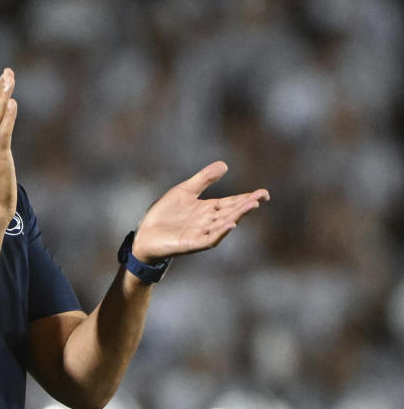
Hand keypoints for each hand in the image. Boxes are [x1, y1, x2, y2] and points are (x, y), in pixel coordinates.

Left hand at [131, 161, 268, 262]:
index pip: (230, 202)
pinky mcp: (192, 243)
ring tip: (251, 205)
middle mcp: (208, 222)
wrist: (145, 235)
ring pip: (224, 224)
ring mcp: (201, 233)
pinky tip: (230, 224)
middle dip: (246, 204)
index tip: (263, 192)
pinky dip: (221, 232)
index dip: (246, 198)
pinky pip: (210, 238)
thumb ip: (203, 179)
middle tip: (261, 197)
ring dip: (237, 215)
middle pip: (231, 212)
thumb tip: (224, 165)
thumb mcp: (184, 191)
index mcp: (207, 210)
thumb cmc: (164, 214)